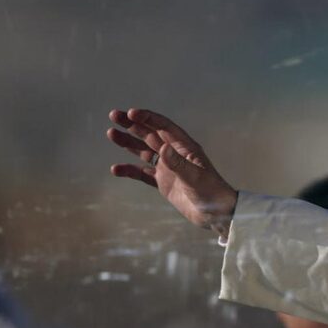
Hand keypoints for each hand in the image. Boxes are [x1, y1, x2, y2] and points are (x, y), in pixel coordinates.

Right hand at [107, 108, 237, 234]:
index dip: (147, 118)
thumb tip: (162, 147)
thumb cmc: (211, 192)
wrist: (216, 214)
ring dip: (128, 143)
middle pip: (151, 135)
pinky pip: (143, 174)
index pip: (164, 127)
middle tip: (113, 115)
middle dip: (132, 125)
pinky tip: (116, 169)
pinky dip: (130, 170)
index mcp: (185, 148)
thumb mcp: (195, 177)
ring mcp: (169, 168)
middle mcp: (175, 154)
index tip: (130, 113)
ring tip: (111, 133)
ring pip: (144, 151)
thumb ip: (178, 163)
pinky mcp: (164, 183)